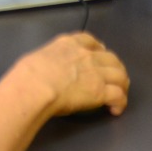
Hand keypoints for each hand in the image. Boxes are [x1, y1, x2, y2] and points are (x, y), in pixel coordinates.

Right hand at [8, 32, 129, 118]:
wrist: (36, 86)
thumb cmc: (29, 74)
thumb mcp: (38, 56)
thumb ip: (49, 59)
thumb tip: (45, 68)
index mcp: (69, 44)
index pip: (90, 41)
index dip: (99, 48)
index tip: (101, 53)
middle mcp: (86, 55)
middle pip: (111, 58)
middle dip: (116, 67)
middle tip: (115, 77)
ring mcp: (96, 72)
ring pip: (120, 75)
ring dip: (122, 84)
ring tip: (120, 93)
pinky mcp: (100, 91)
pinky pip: (118, 95)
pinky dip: (120, 102)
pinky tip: (116, 109)